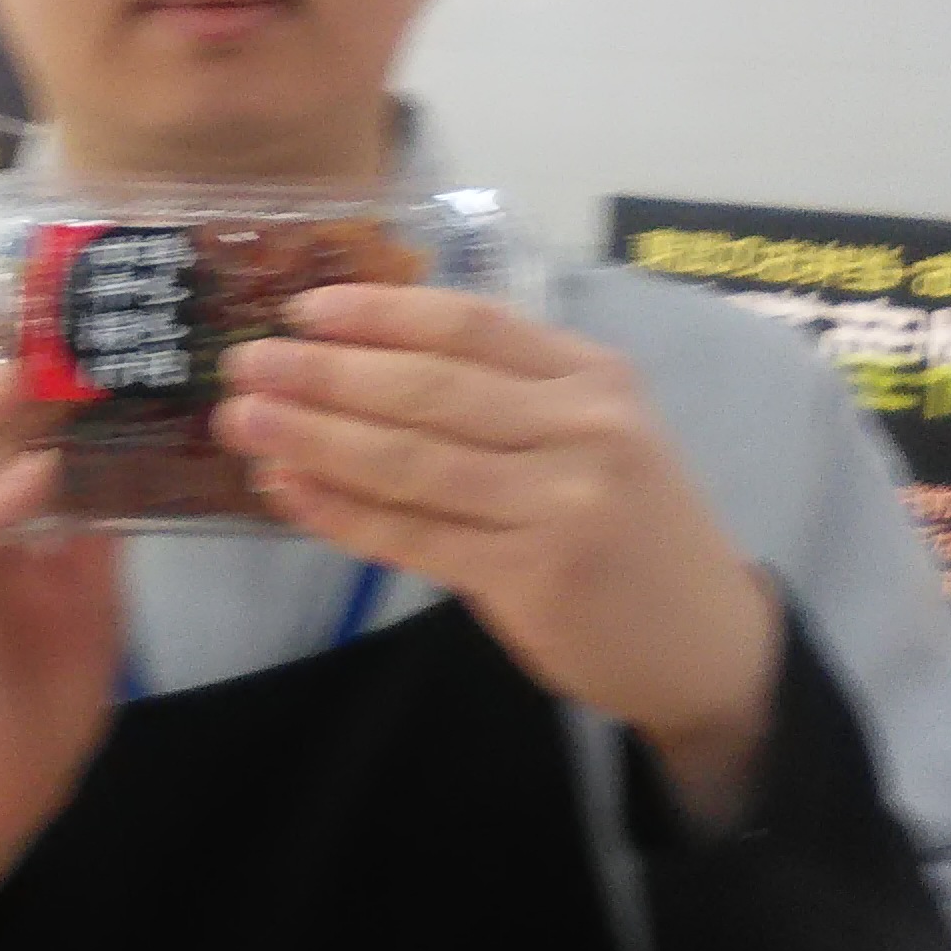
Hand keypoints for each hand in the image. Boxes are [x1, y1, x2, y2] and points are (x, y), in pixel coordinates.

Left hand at [215, 287, 781, 829]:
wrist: (708, 642)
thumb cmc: (633, 526)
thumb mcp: (599, 432)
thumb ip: (510, 394)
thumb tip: (364, 359)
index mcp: (594, 375)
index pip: (470, 324)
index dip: (379, 312)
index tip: (302, 308)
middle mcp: (585, 428)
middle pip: (429, 387)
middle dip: (324, 372)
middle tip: (243, 362)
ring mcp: (561, 504)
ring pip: (411, 461)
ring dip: (314, 437)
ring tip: (242, 422)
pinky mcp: (534, 577)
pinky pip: (414, 536)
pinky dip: (342, 512)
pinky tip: (289, 491)